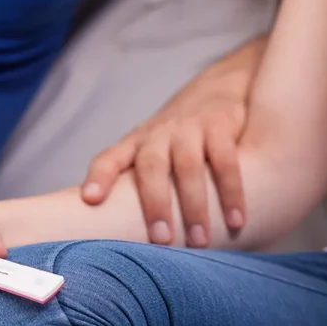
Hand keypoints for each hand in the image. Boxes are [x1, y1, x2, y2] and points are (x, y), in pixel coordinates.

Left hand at [82, 37, 266, 246]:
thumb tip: (117, 232)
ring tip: (200, 241)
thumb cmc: (177, 136)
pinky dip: (231, 192)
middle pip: (151, 167)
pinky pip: (225, 160)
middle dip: (155, 204)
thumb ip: (135, 181)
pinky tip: (236, 220)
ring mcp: (188, 128)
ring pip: (187, 166)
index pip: (109, 158)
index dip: (99, 177)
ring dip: (194, 205)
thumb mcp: (151, 149)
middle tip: (162, 240)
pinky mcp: (220, 125)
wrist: (223, 84)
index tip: (90, 200)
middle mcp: (158, 135)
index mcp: (135, 144)